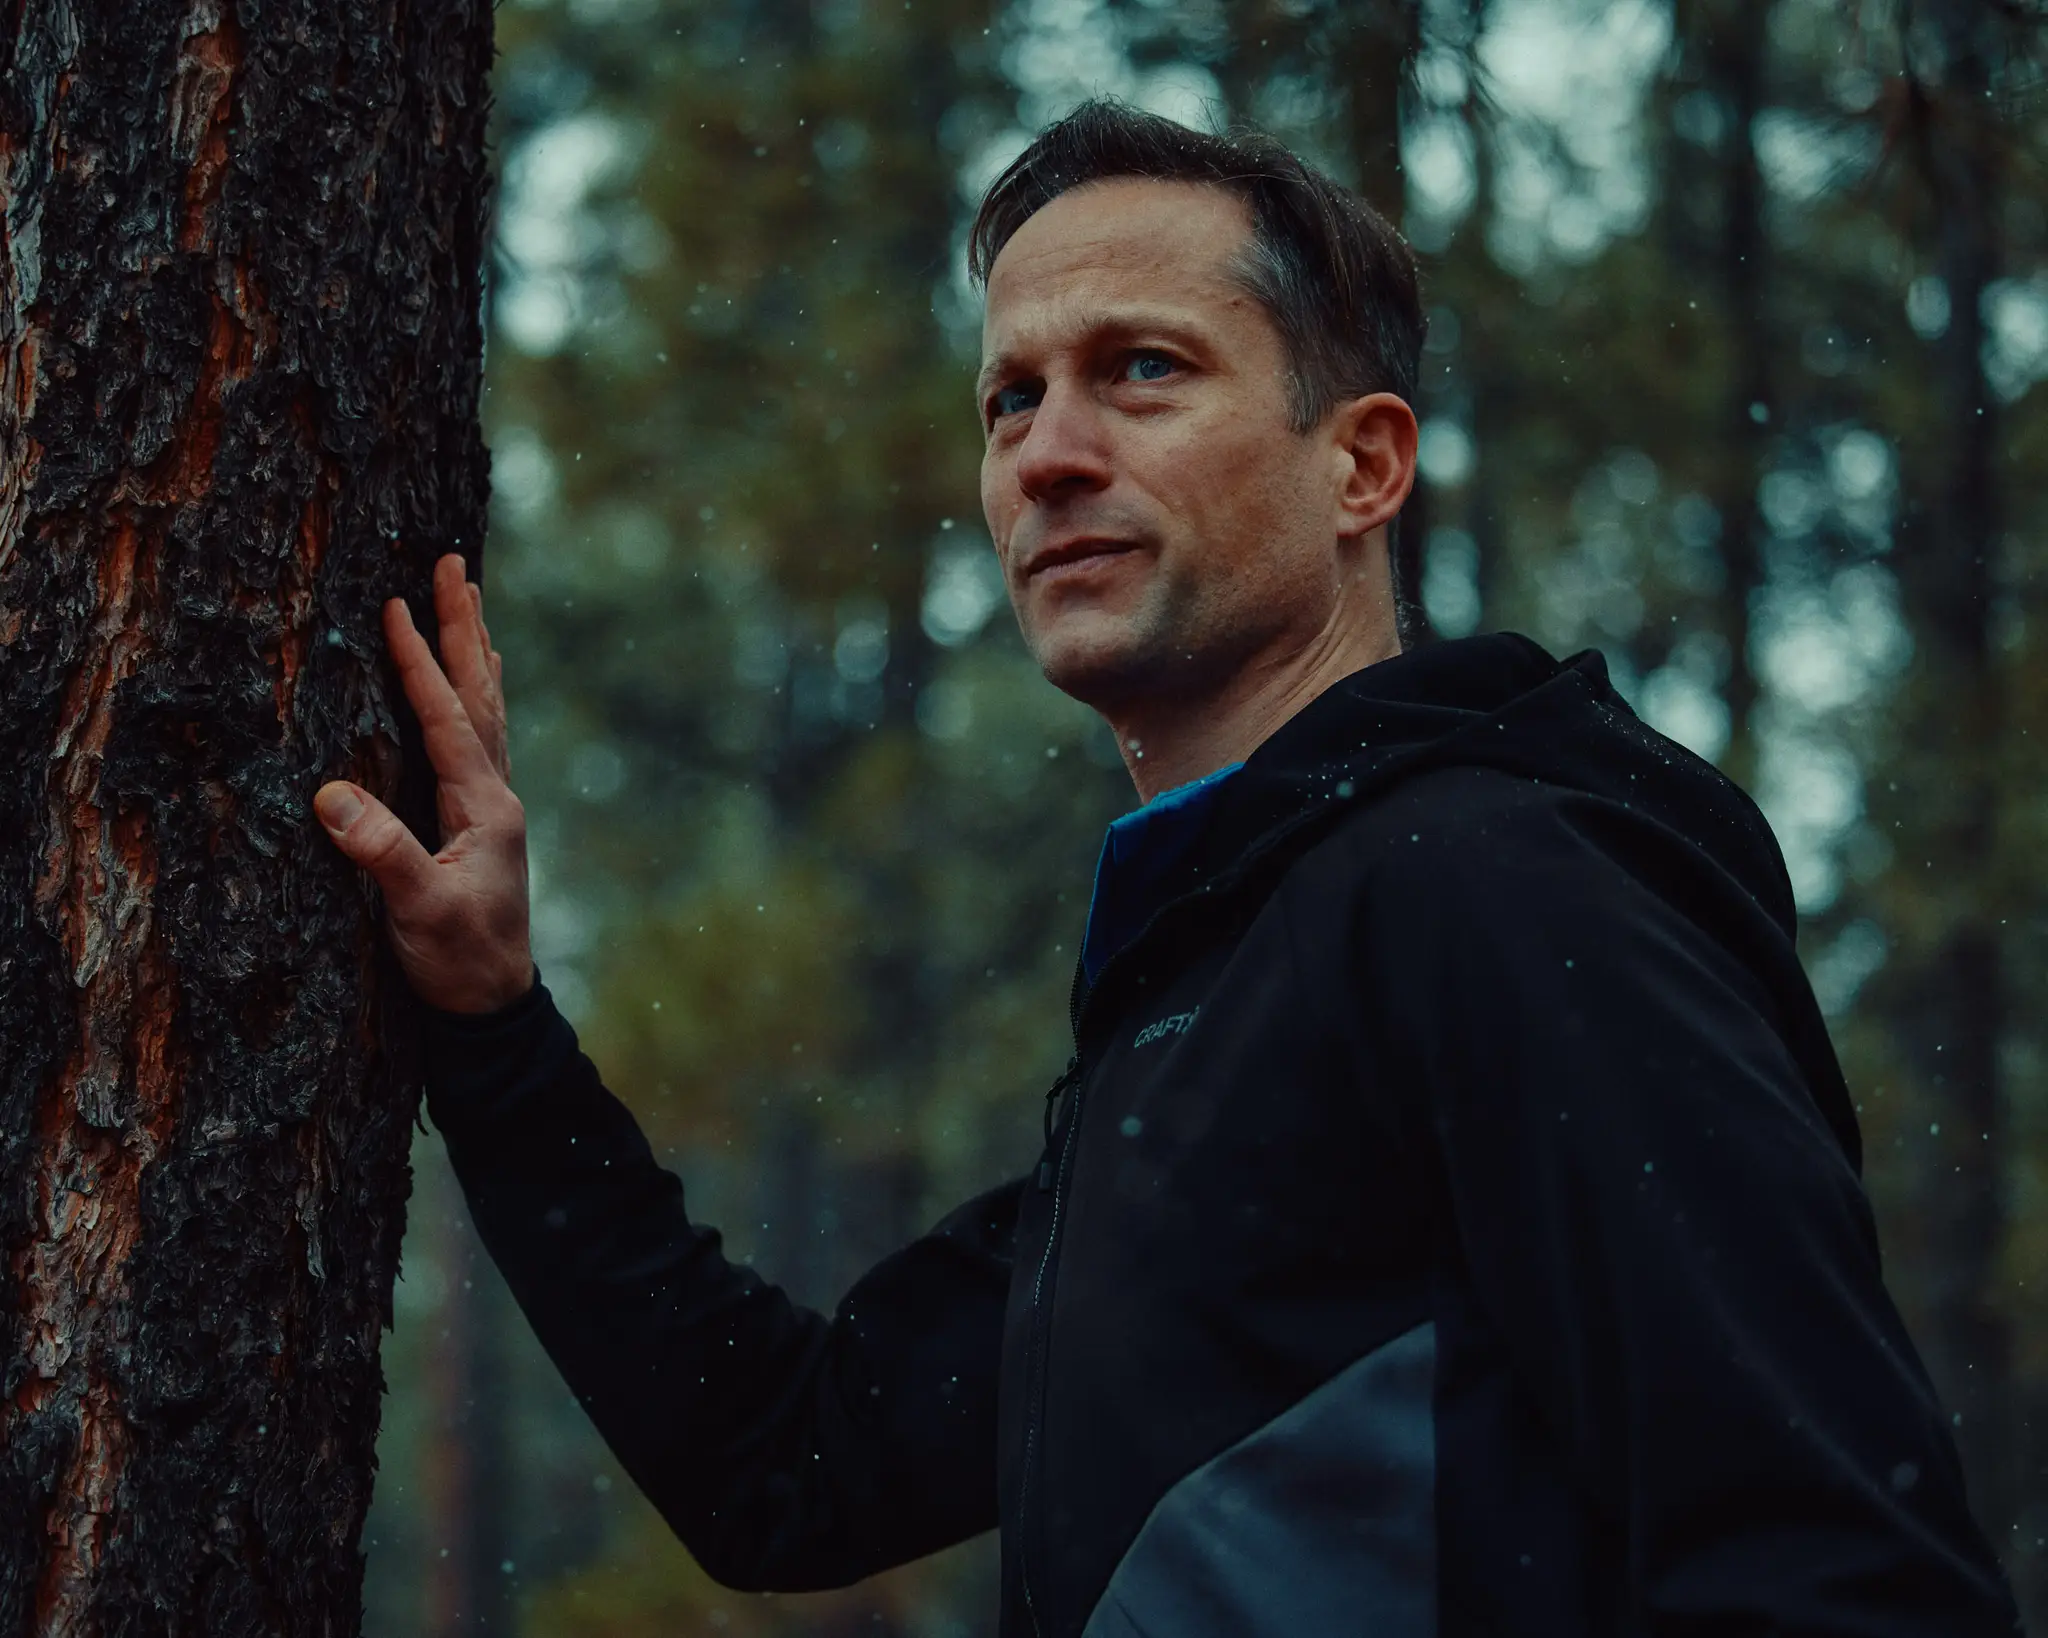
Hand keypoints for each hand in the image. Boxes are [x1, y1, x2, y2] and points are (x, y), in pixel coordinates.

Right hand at [313, 553, 534, 1014]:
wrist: (496, 1009)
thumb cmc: (459, 963)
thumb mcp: (417, 912)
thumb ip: (381, 854)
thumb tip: (330, 794)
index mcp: (484, 807)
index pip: (447, 718)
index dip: (419, 662)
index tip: (397, 605)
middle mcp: (496, 797)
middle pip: (479, 694)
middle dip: (463, 628)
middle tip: (454, 564)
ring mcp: (492, 808)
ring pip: (484, 711)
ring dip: (473, 653)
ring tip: (468, 601)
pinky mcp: (481, 823)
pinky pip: (480, 739)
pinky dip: (474, 698)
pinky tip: (473, 686)